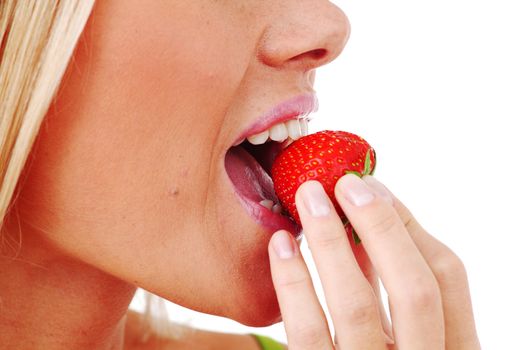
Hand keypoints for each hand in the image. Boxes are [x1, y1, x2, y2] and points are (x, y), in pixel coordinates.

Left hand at [268, 175, 479, 348]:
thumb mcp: (408, 340)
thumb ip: (393, 295)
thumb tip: (364, 228)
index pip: (449, 279)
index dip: (410, 225)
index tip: (375, 189)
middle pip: (414, 287)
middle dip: (379, 225)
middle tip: (344, 181)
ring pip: (356, 306)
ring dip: (329, 242)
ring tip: (307, 198)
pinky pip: (305, 333)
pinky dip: (292, 282)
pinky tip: (279, 245)